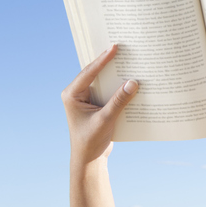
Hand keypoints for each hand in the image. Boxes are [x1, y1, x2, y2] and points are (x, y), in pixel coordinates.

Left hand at [61, 44, 138, 166]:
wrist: (89, 159)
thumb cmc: (91, 141)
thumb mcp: (105, 120)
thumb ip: (119, 101)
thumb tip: (133, 82)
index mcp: (72, 94)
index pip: (89, 72)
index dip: (103, 59)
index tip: (114, 47)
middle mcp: (78, 93)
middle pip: (95, 72)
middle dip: (110, 62)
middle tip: (123, 47)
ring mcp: (88, 98)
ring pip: (103, 80)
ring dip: (116, 73)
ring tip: (130, 60)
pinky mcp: (98, 103)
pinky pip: (109, 90)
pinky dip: (119, 86)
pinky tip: (132, 80)